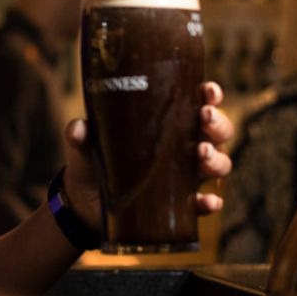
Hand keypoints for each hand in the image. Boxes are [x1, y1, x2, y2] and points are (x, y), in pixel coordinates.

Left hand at [62, 81, 234, 232]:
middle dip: (217, 123)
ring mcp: (186, 176)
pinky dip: (209, 202)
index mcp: (169, 122)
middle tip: (204, 119)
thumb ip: (81, 134)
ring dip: (216, 159)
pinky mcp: (181, 205)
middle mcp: (185, 145)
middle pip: (218, 131)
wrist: (84, 203)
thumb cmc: (94, 161)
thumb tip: (78, 128)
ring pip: (218, 163)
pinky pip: (204, 203)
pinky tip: (207, 201)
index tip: (207, 90)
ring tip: (202, 154)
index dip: (210, 95)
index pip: (199, 102)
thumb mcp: (86, 144)